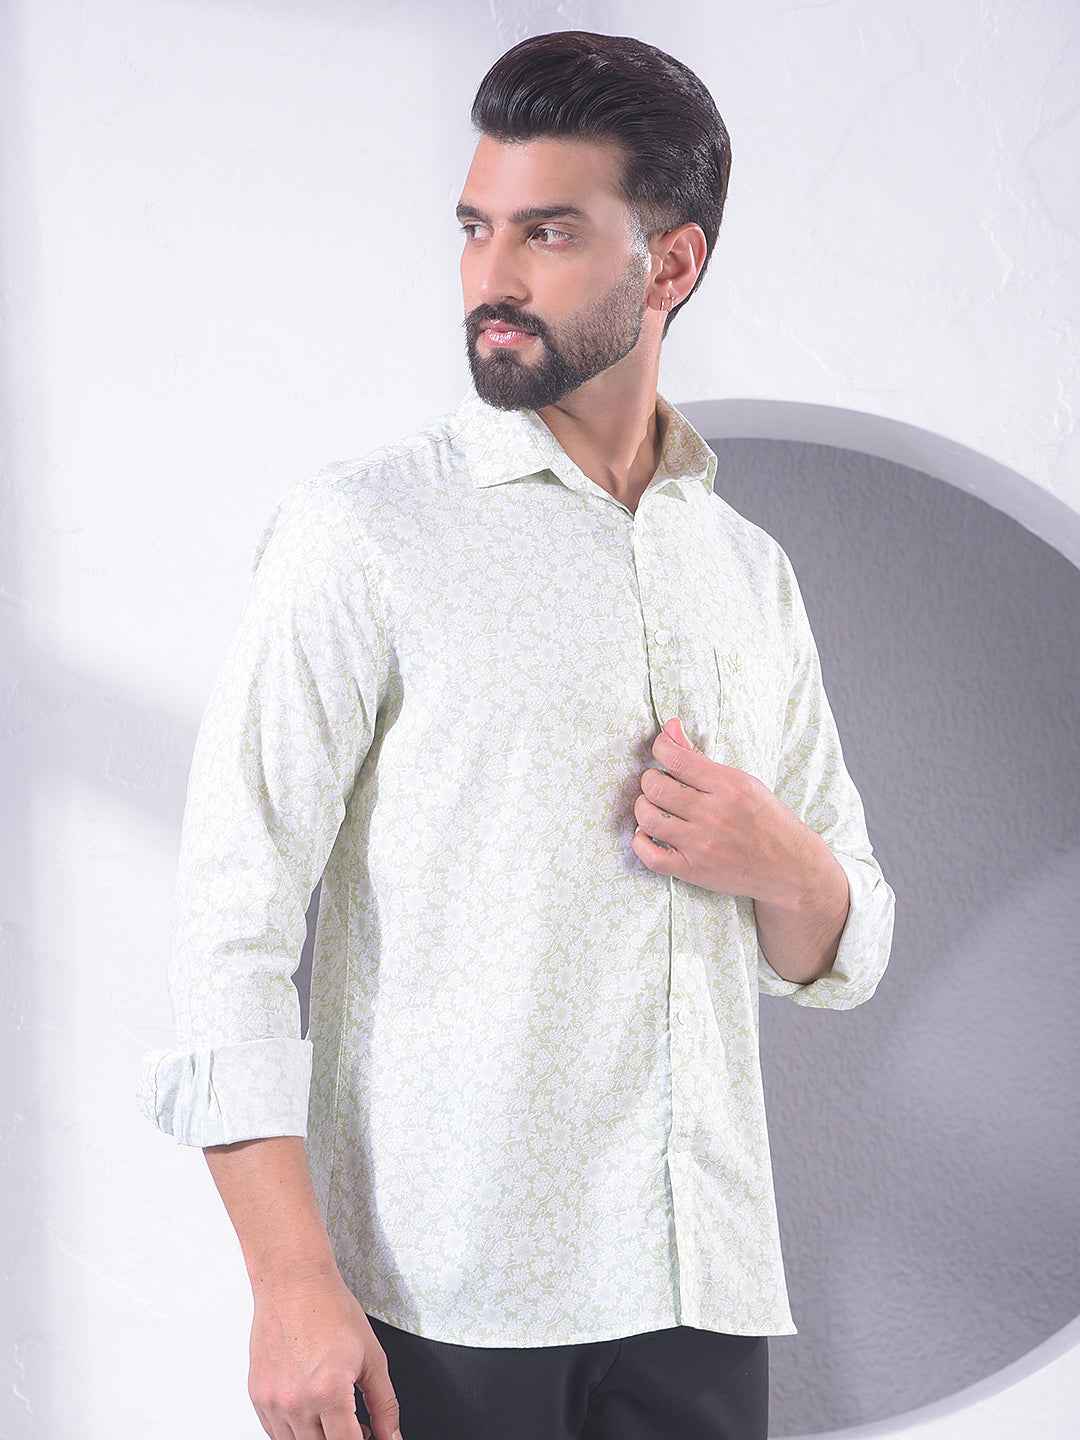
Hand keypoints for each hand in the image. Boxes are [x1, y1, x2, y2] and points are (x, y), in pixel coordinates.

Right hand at [248, 1269, 403, 1439]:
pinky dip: (295, 1431)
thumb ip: (384, 1404)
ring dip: (318, 1438)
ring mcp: (273, 1402)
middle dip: (343, 1439)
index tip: (368, 1436)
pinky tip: (311, 1410)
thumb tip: (391, 1436)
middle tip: (356, 1426)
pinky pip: (275, 1433)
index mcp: (329, 1392)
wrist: (293, 1283)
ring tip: (334, 1415)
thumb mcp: (372, 1356)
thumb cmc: (330, 1309)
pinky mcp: (257, 1396)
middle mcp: (296, 1402)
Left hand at [630, 716, 812, 906]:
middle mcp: (713, 813)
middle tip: (660, 783)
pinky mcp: (693, 870)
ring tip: (656, 807)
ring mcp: (701, 844)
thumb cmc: (767, 820)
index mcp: (728, 785)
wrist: (791, 868)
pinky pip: (650, 856)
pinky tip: (649, 834)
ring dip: (644, 807)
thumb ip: (700, 757)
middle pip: (655, 786)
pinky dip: (641, 842)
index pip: (675, 758)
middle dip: (651, 780)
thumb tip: (670, 726)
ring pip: (648, 817)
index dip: (660, 749)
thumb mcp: (743, 782)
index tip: (662, 752)